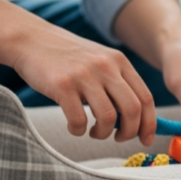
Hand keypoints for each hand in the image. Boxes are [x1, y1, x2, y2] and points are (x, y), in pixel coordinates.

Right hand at [13, 27, 155, 144]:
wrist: (31, 39)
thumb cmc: (68, 58)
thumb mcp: (100, 62)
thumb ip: (119, 83)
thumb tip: (138, 119)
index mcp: (120, 62)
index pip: (146, 98)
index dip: (149, 123)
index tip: (145, 140)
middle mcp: (106, 67)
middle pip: (132, 110)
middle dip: (129, 132)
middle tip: (118, 138)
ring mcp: (84, 75)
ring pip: (108, 118)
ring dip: (103, 133)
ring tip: (94, 132)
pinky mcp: (62, 85)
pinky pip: (79, 120)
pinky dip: (79, 130)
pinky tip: (75, 127)